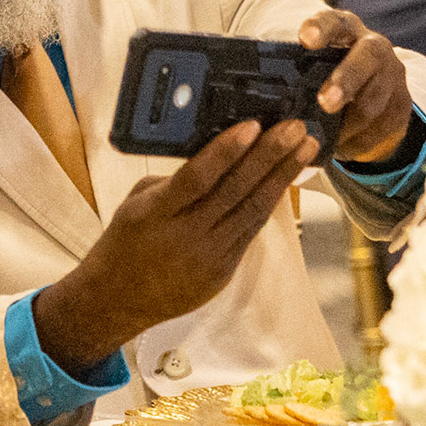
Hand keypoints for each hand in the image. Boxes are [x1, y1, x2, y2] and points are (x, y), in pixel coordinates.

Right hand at [34, 119, 317, 374]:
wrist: (119, 299)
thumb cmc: (125, 241)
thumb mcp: (136, 203)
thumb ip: (174, 182)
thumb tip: (215, 159)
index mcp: (155, 213)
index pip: (196, 178)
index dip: (226, 151)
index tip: (253, 126)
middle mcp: (186, 235)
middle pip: (235, 191)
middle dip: (270, 156)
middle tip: (296, 128)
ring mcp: (209, 256)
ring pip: (253, 211)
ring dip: (282, 176)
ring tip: (306, 149)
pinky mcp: (224, 270)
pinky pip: (251, 230)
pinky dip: (269, 201)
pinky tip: (284, 180)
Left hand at [299, 9, 413, 163]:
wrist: (372, 88)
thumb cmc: (325, 72)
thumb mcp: (312, 62)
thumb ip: (291, 67)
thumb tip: (251, 90)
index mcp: (345, 29)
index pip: (334, 21)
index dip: (321, 28)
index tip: (304, 39)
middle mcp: (374, 47)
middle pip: (366, 58)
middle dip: (346, 80)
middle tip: (325, 102)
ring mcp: (393, 74)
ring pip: (376, 99)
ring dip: (349, 123)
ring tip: (325, 137)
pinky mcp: (403, 103)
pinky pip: (385, 126)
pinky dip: (361, 140)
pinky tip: (343, 147)